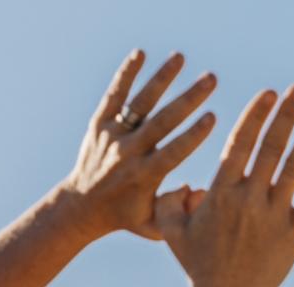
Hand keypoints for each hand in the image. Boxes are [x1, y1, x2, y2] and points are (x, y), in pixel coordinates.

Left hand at [62, 51, 219, 240]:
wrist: (81, 207)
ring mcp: (112, 136)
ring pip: (139, 104)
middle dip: (188, 100)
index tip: (213, 116)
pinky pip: (114, 96)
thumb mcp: (152, 226)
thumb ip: (179, 214)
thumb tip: (200, 191)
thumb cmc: (125, 216)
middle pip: (161, 122)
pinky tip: (140, 54)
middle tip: (211, 79)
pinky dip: (125, 75)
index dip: (193, 135)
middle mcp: (127, 154)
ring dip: (161, 79)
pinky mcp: (99, 124)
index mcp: (144, 177)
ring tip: (180, 58)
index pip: (172, 152)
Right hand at [153, 84, 293, 286]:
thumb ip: (170, 204)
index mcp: (221, 194)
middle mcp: (250, 199)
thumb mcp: (172, 234)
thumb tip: (181, 184)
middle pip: (271, 147)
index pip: (240, 144)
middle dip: (286, 114)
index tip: (268, 93)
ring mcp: (275, 216)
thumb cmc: (198, 266)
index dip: (256, 116)